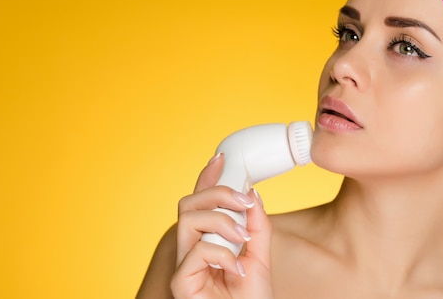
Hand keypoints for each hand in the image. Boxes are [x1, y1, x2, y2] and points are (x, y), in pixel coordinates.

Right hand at [170, 153, 273, 298]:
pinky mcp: (181, 283)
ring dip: (221, 222)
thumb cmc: (251, 298)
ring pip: (188, 220)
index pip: (201, 202)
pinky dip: (222, 254)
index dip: (207, 178)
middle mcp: (191, 249)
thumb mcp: (260, 256)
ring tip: (242, 240)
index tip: (222, 158)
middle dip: (217, 192)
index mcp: (208, 240)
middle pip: (188, 203)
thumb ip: (256, 225)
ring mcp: (184, 266)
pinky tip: (237, 269)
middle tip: (244, 201)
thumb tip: (252, 194)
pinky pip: (196, 252)